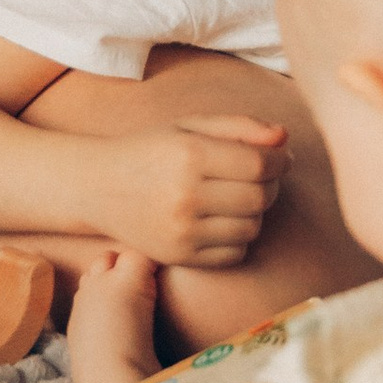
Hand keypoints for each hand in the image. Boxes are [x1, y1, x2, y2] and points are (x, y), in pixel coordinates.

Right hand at [103, 116, 288, 265]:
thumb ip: (240, 126)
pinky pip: (235, 252)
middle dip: (271, 185)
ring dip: (256, 211)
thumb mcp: (190, 126)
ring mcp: (182, 231)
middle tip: (260, 176)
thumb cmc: (151, 150)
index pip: (259, 164)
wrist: (98, 187)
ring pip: (251, 227)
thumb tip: (284, 137)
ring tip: (238, 196)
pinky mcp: (180, 256)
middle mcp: (185, 195)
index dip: (280, 161)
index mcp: (188, 154)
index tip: (280, 157)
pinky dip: (239, 236)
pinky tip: (223, 219)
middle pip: (259, 197)